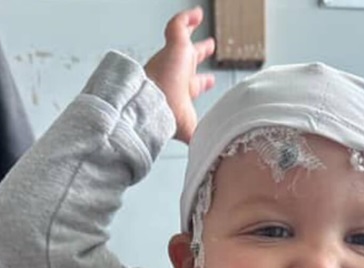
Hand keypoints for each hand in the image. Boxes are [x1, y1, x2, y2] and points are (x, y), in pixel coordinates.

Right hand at [144, 7, 215, 142]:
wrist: (150, 104)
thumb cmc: (166, 118)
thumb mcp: (191, 133)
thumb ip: (202, 142)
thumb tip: (213, 158)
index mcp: (181, 94)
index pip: (193, 87)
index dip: (202, 84)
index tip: (209, 81)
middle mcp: (177, 75)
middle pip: (189, 62)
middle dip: (199, 55)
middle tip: (209, 47)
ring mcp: (173, 60)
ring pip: (181, 41)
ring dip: (189, 32)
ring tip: (197, 18)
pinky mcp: (172, 46)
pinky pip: (178, 26)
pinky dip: (186, 19)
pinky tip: (196, 13)